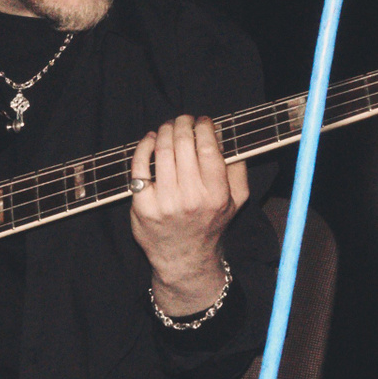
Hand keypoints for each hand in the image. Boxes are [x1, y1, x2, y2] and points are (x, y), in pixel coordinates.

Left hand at [128, 114, 247, 315]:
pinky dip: (144, 147)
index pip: (208, 148)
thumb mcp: (236, 201)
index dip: (204, 127)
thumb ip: (238, 170)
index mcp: (216, 194)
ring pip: (162, 151)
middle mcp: (191, 198)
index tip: (203, 121)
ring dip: (165, 131)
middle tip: (183, 120)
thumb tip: (230, 139)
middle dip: (183, 124)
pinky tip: (150, 141)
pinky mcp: (143, 206)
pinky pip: (139, 167)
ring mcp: (165, 202)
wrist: (184, 258)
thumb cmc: (210, 224)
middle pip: (183, 145)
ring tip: (168, 128)